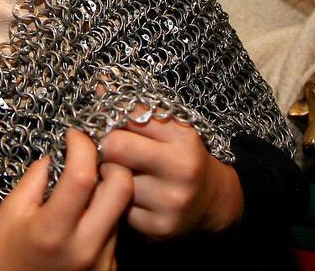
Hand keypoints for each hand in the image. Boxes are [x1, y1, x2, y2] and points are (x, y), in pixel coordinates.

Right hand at [0, 128, 132, 270]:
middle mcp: (85, 248)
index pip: (83, 175)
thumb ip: (34, 179)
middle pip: (122, 188)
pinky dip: (104, 217)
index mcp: (54, 231)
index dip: (81, 146)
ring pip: (120, 208)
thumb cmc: (4, 261)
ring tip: (81, 195)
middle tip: (92, 161)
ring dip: (106, 192)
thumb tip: (58, 154)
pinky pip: (117, 231)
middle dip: (111, 164)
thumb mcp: (9, 215)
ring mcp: (102, 263)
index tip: (74, 136)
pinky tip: (83, 220)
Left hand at [99, 107, 243, 239]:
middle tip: (106, 147)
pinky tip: (129, 195)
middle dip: (106, 146)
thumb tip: (101, 85)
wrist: (212, 200)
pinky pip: (120, 209)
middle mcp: (180, 169)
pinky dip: (119, 201)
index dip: (111, 117)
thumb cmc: (183, 154)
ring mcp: (169, 202)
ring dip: (109, 175)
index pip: (131, 117)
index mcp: (183, 136)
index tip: (103, 120)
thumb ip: (137, 108)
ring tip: (119, 171)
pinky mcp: (158, 228)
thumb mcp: (171, 127)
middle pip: (115, 148)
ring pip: (114, 180)